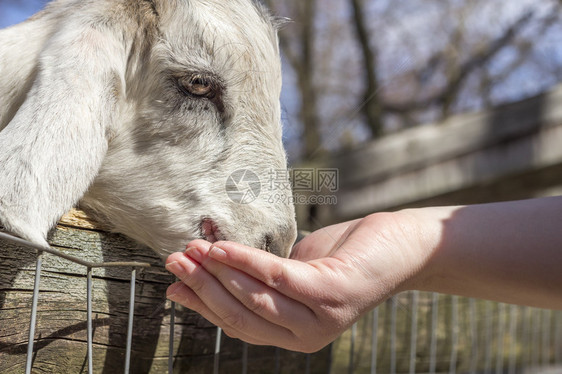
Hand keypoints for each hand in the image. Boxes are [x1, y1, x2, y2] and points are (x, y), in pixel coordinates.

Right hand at [165, 212, 424, 351]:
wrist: (398, 247)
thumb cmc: (342, 257)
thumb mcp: (293, 273)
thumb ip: (258, 281)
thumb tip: (213, 271)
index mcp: (293, 335)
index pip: (237, 326)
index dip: (202, 306)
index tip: (172, 286)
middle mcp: (305, 336)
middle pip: (240, 315)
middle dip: (202, 287)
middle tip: (174, 259)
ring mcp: (320, 319)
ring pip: (255, 299)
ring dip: (218, 273)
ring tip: (192, 249)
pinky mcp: (330, 293)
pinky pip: (277, 276)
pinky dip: (245, 260)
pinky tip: (222, 246)